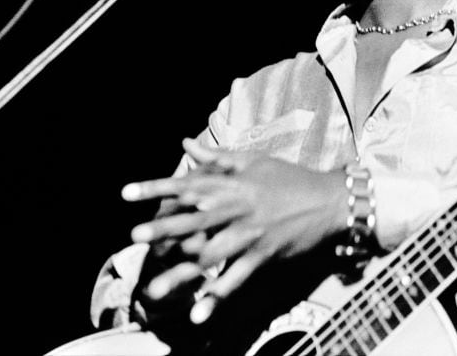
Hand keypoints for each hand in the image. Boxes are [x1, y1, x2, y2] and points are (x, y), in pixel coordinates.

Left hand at [122, 139, 348, 321]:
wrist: (329, 201)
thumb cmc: (290, 178)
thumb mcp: (255, 161)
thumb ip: (217, 157)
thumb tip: (185, 143)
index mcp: (234, 183)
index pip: (189, 183)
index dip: (157, 187)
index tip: (127, 193)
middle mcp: (239, 208)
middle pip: (195, 219)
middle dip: (164, 228)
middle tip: (135, 237)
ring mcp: (251, 234)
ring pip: (211, 256)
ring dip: (181, 274)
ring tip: (154, 289)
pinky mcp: (263, 256)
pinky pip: (236, 280)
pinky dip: (217, 298)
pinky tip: (197, 313)